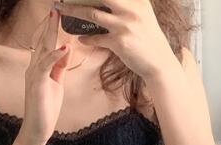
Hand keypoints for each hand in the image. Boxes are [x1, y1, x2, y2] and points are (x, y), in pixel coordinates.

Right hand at [20, 8, 71, 144]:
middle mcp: (33, 68)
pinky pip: (44, 66)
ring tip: (57, 19)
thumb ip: (59, 68)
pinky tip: (63, 48)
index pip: (46, 45)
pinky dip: (54, 56)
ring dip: (50, 34)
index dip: (52, 30)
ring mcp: (33, 76)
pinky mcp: (36, 84)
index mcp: (38, 68)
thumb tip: (66, 51)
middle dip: (50, 25)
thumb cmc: (46, 109)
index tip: (58, 15)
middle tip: (56, 8)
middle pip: (43, 42)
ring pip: (42, 50)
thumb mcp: (56, 84)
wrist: (37, 129)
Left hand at [54, 0, 176, 79]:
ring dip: (73, 11)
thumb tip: (109, 1)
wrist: (159, 61)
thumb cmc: (149, 39)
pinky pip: (96, 38)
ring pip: (92, 13)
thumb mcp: (143, 14)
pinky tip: (80, 38)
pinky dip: (86, 38)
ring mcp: (124, 25)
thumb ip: (129, 4)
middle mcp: (131, 8)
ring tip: (61, 10)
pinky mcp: (119, 42)